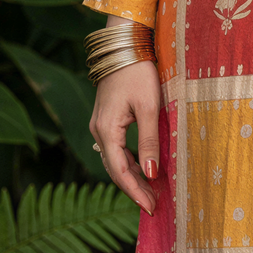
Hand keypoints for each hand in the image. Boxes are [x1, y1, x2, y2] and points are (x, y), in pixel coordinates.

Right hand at [90, 58, 160, 213]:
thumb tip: (151, 175)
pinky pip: (115, 148)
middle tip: (153, 205)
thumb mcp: (149, 107)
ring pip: (114, 159)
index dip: (135, 191)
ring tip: (151, 191)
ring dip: (132, 176)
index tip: (150, 207)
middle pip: (114, 169)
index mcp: (106, 129)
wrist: (124, 45)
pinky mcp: (106, 119)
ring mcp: (99, 124)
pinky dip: (129, 161)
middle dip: (134, 188)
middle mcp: (98, 130)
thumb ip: (149, 141)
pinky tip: (143, 168)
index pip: (119, 171)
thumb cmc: (139, 72)